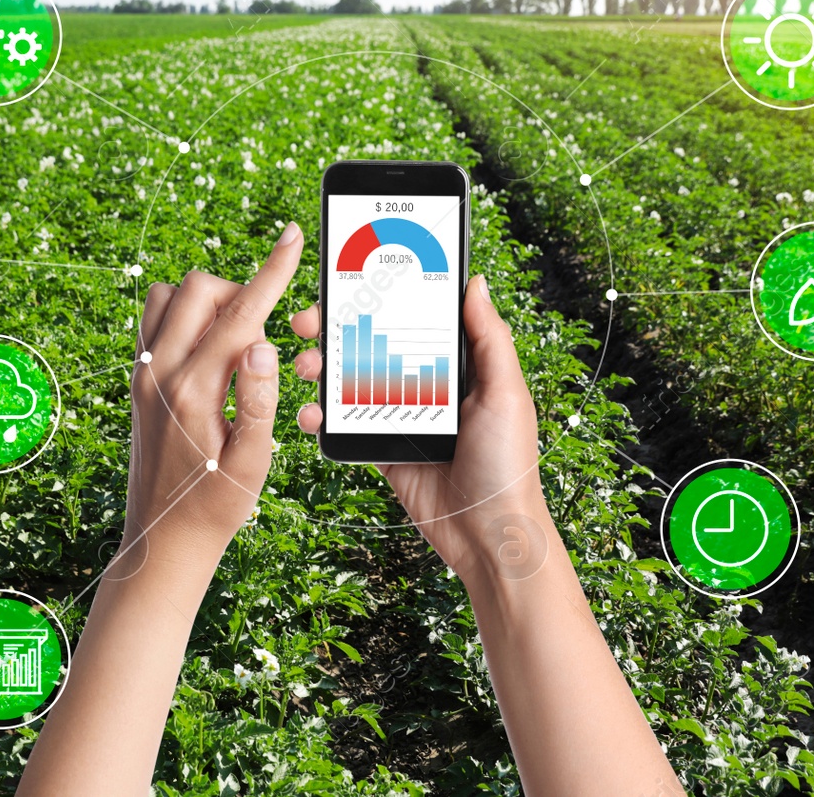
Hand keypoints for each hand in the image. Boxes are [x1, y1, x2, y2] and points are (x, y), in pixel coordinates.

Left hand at [123, 223, 303, 566]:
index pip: (239, 314)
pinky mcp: (137, 381)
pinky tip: (210, 356)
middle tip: (261, 343)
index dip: (271, 272)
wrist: (162, 541)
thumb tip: (264, 346)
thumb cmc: (215, 508)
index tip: (290, 236)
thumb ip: (259, 401)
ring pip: (169, 296)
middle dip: (239, 295)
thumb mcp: (252, 464)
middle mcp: (158, 372)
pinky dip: (185, 319)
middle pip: (198, 289)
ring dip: (207, 304)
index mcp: (193, 390)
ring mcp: (141, 374)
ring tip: (233, 347)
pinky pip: (154, 320)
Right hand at [291, 275, 555, 582]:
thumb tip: (475, 282)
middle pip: (373, 343)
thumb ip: (490, 338)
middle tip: (308, 321)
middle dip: (336, 328)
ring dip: (321, 367)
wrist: (488, 535)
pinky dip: (320, 416)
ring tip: (306, 366)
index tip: (352, 277)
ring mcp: (399, 415)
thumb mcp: (506, 393)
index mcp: (457, 365)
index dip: (383, 297)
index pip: (414, 318)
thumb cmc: (508, 464)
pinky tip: (310, 413)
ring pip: (350, 380)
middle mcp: (425, 384)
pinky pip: (343, 425)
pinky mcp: (380, 448)